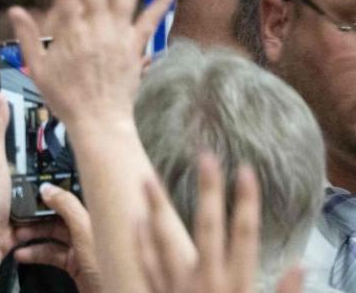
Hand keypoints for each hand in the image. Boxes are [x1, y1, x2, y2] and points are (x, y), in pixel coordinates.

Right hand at [8, 0, 176, 128]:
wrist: (99, 122)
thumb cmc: (66, 98)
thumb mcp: (38, 69)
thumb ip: (28, 37)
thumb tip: (16, 11)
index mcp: (70, 33)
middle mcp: (97, 29)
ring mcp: (119, 35)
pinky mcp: (136, 46)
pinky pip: (150, 20)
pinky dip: (161, 0)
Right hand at [13, 184, 101, 292]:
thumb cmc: (109, 267)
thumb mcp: (85, 231)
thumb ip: (67, 207)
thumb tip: (48, 188)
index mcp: (95, 215)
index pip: (69, 198)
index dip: (50, 194)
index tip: (31, 193)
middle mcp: (89, 230)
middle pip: (56, 217)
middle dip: (35, 217)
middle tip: (19, 217)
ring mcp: (82, 248)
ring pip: (52, 236)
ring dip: (32, 236)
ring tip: (16, 236)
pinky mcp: (75, 265)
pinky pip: (52, 254)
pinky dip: (36, 254)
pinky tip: (24, 254)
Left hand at [137, 154, 302, 292]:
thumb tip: (301, 267)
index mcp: (237, 285)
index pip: (246, 234)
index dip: (246, 201)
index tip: (245, 170)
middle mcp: (207, 283)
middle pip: (207, 226)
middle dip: (208, 190)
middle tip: (206, 156)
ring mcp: (178, 290)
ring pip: (165, 240)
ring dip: (157, 208)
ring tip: (148, 177)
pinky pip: (145, 267)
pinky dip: (139, 242)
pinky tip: (134, 219)